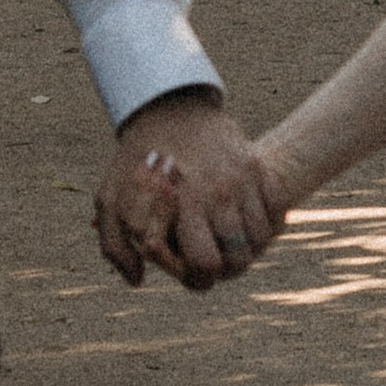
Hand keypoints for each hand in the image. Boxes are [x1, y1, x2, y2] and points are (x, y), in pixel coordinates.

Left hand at [96, 92, 285, 291]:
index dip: (198, 277)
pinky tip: (245, 222)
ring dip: (246, 248)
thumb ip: (115, 246)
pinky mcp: (256, 168)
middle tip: (211, 256)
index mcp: (184, 204)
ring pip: (261, 240)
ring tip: (227, 242)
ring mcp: (242, 180)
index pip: (206, 266)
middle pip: (240, 260)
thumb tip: (138, 281)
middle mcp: (219, 194)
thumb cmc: (135, 159)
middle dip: (225, 267)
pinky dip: (266, 225)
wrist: (165, 105)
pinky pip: (276, 213)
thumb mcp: (109, 199)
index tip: (189, 267)